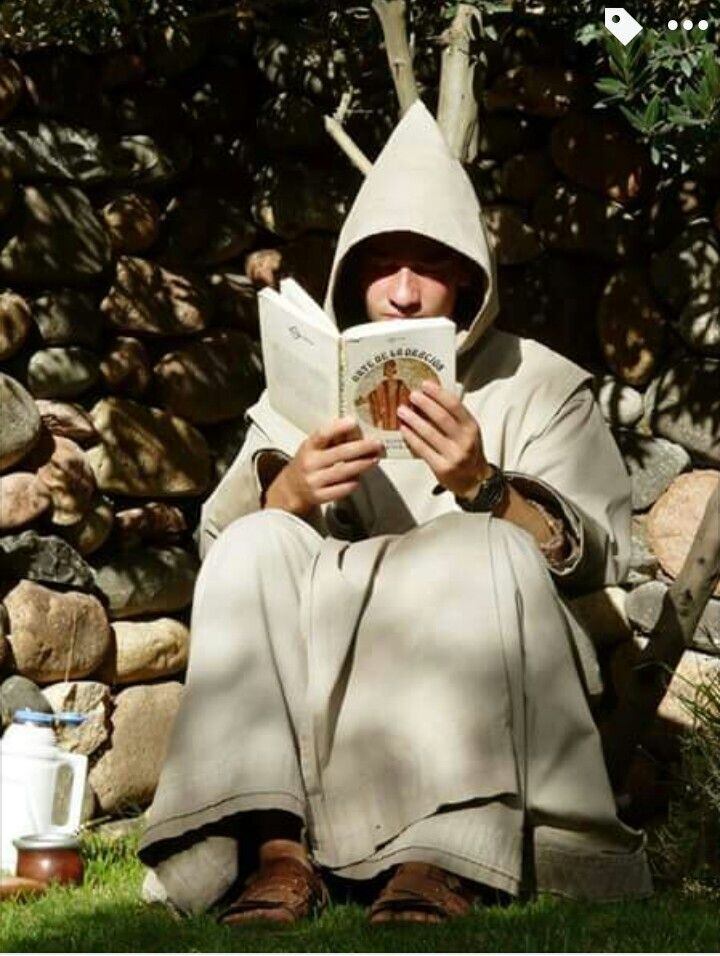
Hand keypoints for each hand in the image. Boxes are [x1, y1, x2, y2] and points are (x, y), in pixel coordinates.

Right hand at [264, 417, 382, 516]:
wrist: (292, 489)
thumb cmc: (309, 463)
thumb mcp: (314, 447)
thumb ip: (332, 439)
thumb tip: (357, 430)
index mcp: (308, 447)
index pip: (322, 435)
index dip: (338, 427)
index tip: (353, 422)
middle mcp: (310, 463)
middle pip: (340, 453)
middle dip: (362, 448)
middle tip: (377, 444)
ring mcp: (314, 481)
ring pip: (344, 471)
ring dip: (363, 464)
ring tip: (375, 458)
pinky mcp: (320, 496)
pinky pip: (343, 488)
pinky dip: (354, 481)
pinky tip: (361, 476)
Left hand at [396, 381, 490, 497]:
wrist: (475, 480)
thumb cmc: (468, 451)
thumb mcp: (468, 431)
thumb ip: (454, 417)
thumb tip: (430, 398)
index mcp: (471, 427)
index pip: (455, 405)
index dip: (438, 393)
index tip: (425, 385)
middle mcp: (465, 440)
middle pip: (441, 417)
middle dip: (424, 404)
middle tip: (411, 395)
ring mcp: (454, 455)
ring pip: (429, 433)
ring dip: (413, 420)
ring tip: (402, 411)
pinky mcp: (442, 468)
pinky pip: (423, 449)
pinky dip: (411, 437)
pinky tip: (404, 429)